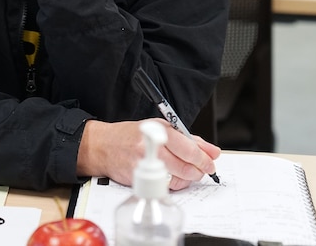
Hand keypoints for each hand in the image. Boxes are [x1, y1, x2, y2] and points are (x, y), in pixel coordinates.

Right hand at [77, 119, 220, 190]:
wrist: (104, 147)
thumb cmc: (131, 135)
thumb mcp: (160, 127)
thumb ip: (189, 139)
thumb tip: (212, 151)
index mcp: (159, 132)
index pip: (189, 149)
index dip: (204, 159)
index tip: (211, 162)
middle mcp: (151, 149)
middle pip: (185, 167)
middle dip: (199, 171)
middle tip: (203, 170)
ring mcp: (144, 166)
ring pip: (177, 180)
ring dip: (188, 178)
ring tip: (187, 171)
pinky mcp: (140, 180)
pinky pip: (165, 187)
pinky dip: (174, 184)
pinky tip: (173, 176)